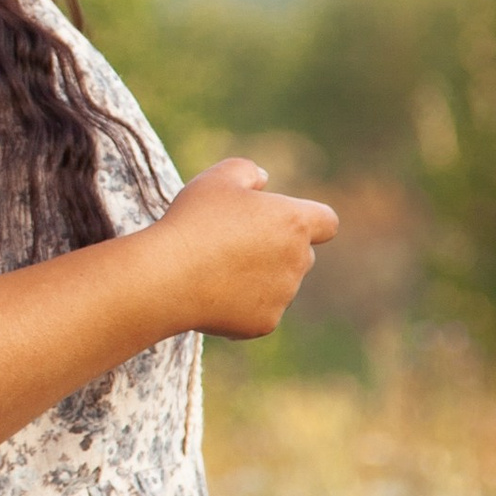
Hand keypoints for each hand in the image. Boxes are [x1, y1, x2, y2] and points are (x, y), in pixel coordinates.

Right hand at [145, 156, 337, 339]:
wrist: (169, 276)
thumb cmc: (194, 222)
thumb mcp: (217, 178)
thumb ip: (248, 171)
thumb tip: (263, 180)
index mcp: (293, 222)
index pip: (327, 222)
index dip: (310, 220)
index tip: (283, 221)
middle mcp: (297, 261)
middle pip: (301, 255)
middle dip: (277, 250)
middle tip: (234, 244)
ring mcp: (282, 296)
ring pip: (280, 285)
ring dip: (260, 278)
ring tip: (216, 270)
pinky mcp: (264, 323)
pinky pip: (260, 312)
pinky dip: (242, 305)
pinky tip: (211, 295)